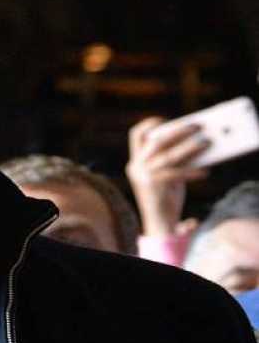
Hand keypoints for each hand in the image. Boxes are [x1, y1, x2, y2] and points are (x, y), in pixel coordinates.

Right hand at [127, 116, 208, 237]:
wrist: (158, 223)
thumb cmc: (166, 196)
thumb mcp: (165, 174)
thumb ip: (173, 158)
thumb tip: (195, 141)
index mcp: (135, 162)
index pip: (137, 135)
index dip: (150, 124)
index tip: (166, 119)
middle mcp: (136, 167)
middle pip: (157, 141)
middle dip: (178, 131)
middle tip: (197, 126)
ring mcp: (144, 176)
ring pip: (169, 156)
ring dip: (190, 148)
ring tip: (207, 143)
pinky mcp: (154, 186)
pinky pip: (177, 174)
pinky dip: (193, 171)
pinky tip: (205, 171)